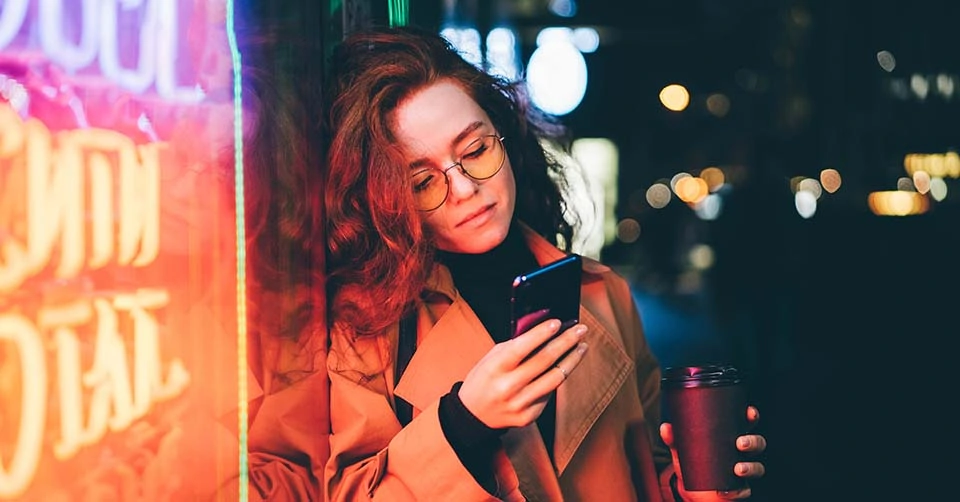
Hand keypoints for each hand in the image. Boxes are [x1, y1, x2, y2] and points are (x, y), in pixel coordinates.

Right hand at [458, 319, 588, 428]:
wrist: (473, 414)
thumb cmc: (484, 379)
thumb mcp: (491, 358)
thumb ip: (515, 347)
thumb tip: (545, 332)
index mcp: (495, 368)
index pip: (522, 347)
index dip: (541, 334)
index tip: (557, 322)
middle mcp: (508, 387)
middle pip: (544, 361)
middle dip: (566, 342)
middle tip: (580, 329)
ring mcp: (519, 404)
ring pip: (555, 379)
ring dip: (572, 360)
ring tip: (582, 346)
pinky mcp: (528, 416)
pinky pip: (549, 393)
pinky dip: (558, 377)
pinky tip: (564, 366)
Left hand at [660, 406, 766, 500]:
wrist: (694, 491)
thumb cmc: (695, 464)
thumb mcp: (685, 451)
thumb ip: (675, 439)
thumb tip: (666, 427)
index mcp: (732, 437)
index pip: (747, 424)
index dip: (751, 417)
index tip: (749, 413)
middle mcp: (742, 454)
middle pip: (758, 444)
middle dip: (752, 442)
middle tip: (740, 443)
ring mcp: (744, 471)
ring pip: (757, 467)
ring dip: (750, 467)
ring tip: (737, 469)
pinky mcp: (740, 489)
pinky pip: (744, 490)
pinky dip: (737, 491)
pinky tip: (726, 491)